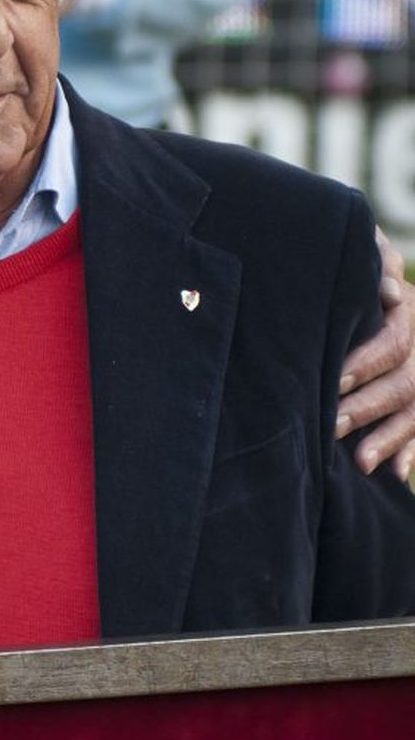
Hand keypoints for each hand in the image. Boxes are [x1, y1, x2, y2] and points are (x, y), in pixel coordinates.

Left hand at [337, 227, 414, 480]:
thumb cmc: (367, 279)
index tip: (335, 379)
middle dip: (368, 406)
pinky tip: (395, 476)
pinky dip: (410, 454)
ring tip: (360, 463)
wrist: (393, 298)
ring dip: (389, 439)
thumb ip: (379, 264)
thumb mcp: (374, 263)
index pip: (392, 343)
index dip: (366, 362)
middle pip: (403, 383)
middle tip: (332, 424)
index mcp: (407, 315)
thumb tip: (389, 292)